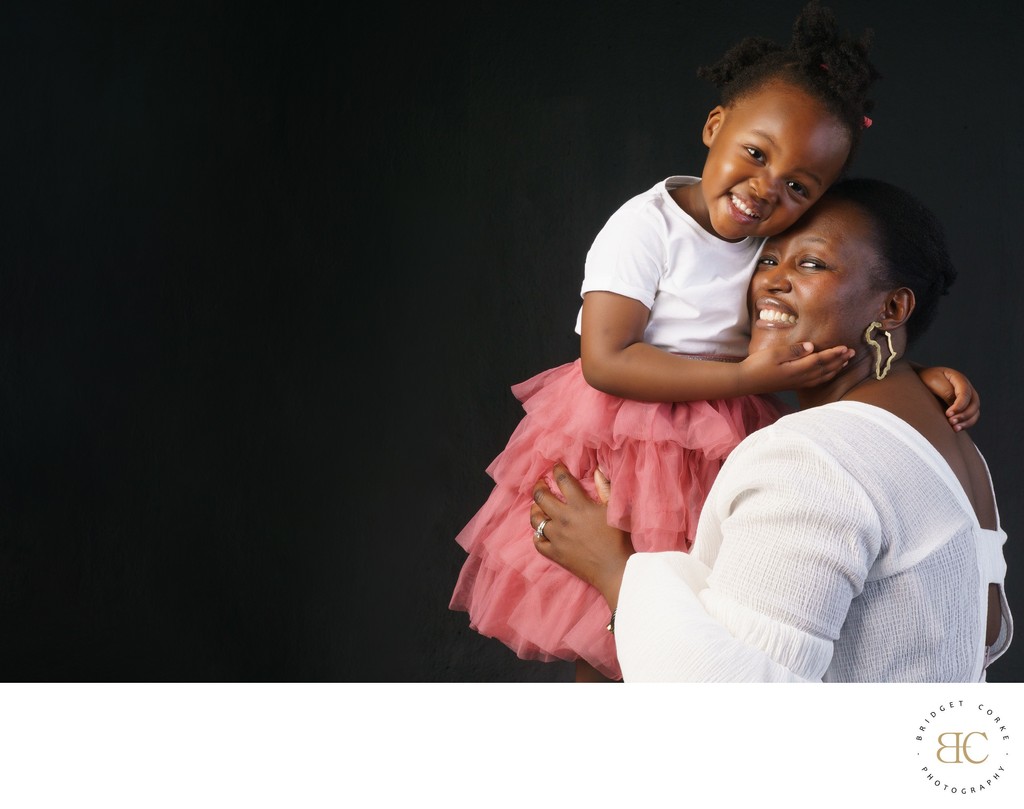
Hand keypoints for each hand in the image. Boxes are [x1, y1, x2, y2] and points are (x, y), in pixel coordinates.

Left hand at [530, 464, 632, 608]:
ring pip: (536, 519)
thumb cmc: (620, 539)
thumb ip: (605, 489)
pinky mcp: (555, 554)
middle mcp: (564, 519)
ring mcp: (557, 538)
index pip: (562, 480)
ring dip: (535, 510)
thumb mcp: (615, 510)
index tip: (556, 466)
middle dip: (539, 486)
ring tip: (537, 506)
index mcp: (579, 506)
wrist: (617, 570)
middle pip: (541, 497)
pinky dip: (537, 535)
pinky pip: (537, 542)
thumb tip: (597, 470)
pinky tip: (541, 531)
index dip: (557, 470)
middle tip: (541, 483)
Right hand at [738, 342, 853, 393]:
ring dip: (835, 369)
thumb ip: (794, 350)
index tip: (845, 347)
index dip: (834, 354)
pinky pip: (815, 382)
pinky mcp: (793, 385)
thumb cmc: (757, 365)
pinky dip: (825, 377)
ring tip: (844, 362)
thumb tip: (812, 346)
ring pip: (822, 377)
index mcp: (796, 368)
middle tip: (852, 353)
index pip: (820, 360)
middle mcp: (800, 377)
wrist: (746, 381)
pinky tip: (828, 374)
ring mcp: (797, 383)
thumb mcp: (774, 353)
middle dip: (839, 361)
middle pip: (825, 369)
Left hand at [917, 366, 979, 431]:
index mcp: (960, 379)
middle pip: (974, 404)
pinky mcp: (963, 407)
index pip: (965, 393)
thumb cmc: (926, 379)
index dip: (959, 405)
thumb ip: (946, 392)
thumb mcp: (934, 381)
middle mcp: (967, 389)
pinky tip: (956, 429)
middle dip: (964, 415)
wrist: (921, 379)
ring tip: (954, 428)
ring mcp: (967, 398)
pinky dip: (965, 424)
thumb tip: (955, 406)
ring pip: (975, 412)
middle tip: (951, 422)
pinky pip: (970, 417)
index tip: (948, 414)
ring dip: (967, 422)